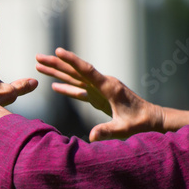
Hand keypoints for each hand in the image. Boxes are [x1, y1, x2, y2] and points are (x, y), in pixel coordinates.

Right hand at [36, 48, 163, 140]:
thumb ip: (107, 130)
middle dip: (56, 64)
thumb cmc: (140, 122)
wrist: (151, 119)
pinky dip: (66, 87)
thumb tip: (91, 136)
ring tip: (40, 66)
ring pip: (74, 78)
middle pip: (75, 71)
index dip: (71, 60)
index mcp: (108, 87)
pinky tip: (54, 85)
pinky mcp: (98, 96)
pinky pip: (78, 90)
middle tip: (38, 57)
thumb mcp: (124, 129)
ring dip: (57, 72)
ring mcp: (99, 89)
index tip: (57, 51)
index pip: (86, 70)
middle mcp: (102, 84)